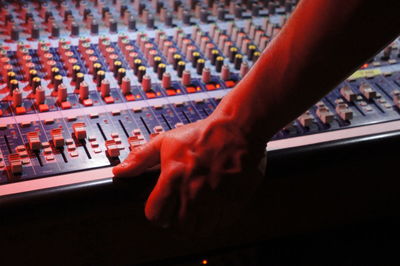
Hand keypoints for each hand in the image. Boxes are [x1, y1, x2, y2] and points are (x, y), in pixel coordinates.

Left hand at [112, 113, 265, 235]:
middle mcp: (193, 192)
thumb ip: (141, 158)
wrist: (237, 129)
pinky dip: (213, 221)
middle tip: (179, 211)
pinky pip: (219, 224)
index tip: (162, 208)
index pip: (155, 214)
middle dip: (175, 221)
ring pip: (198, 230)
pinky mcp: (233, 202)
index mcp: (174, 177)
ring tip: (195, 211)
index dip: (156, 213)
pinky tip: (212, 207)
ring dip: (194, 224)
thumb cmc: (203, 134)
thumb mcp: (166, 141)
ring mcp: (215, 199)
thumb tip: (121, 171)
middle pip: (177, 228)